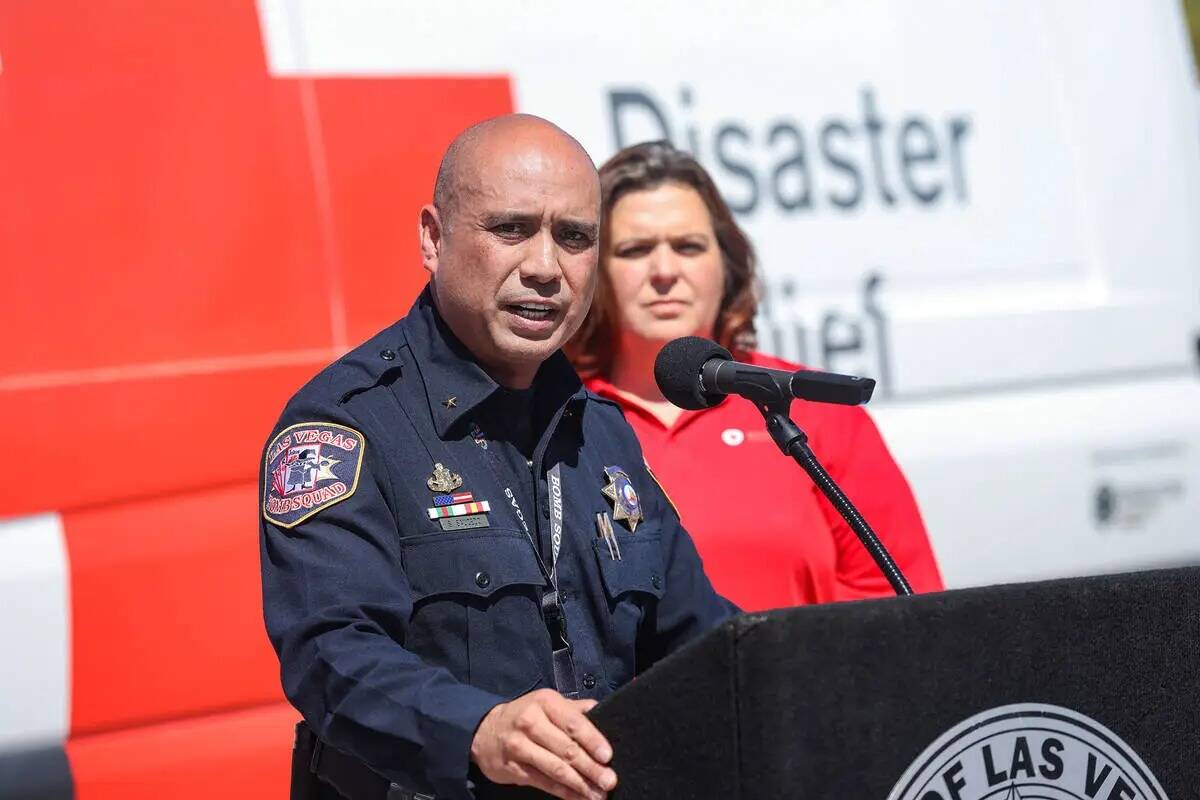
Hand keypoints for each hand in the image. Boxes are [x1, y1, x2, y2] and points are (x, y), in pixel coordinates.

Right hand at [470, 688, 616, 799]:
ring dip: (580, 784)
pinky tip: (578, 797)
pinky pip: (543, 783)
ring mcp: (520, 747)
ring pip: (555, 769)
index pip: (573, 723)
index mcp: (545, 703)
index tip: (608, 756)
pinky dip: (563, 793)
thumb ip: (574, 709)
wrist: (484, 731)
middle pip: (566, 749)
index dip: (592, 740)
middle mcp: (531, 723)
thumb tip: (603, 711)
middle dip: (591, 767)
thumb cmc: (525, 716)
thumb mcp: (547, 704)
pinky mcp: (513, 769)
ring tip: (598, 794)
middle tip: (609, 780)